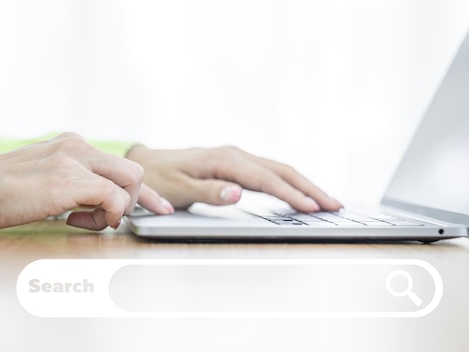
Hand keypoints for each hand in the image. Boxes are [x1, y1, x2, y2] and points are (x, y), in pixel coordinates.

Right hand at [0, 133, 172, 230]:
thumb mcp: (39, 176)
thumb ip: (67, 180)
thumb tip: (90, 202)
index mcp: (71, 144)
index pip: (119, 164)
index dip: (143, 190)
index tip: (158, 206)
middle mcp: (78, 146)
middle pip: (133, 171)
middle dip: (137, 201)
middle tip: (114, 220)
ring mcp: (75, 160)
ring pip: (130, 181)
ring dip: (117, 209)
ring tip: (84, 220)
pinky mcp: (70, 180)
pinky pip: (113, 198)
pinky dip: (106, 215)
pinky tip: (76, 221)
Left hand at [126, 145, 341, 211]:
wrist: (148, 164)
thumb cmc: (162, 180)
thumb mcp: (179, 190)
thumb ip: (209, 193)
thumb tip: (238, 193)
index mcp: (223, 160)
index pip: (265, 179)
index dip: (290, 194)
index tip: (312, 207)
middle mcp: (234, 154)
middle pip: (281, 170)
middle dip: (309, 188)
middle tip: (334, 206)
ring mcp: (236, 157)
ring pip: (278, 169)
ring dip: (303, 184)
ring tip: (326, 201)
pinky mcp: (236, 163)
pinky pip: (269, 171)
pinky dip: (289, 182)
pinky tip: (299, 192)